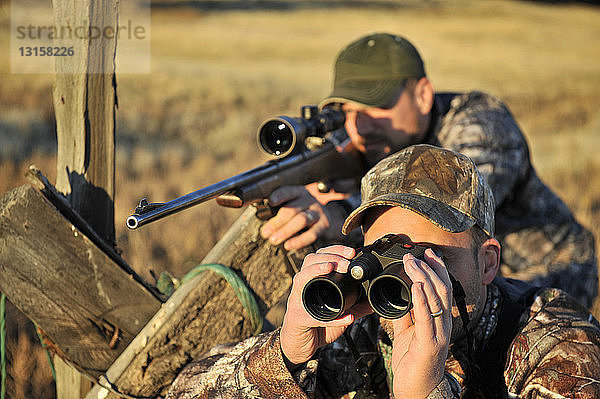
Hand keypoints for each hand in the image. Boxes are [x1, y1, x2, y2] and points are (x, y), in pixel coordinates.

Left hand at [260, 186, 346, 249]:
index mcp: (298, 193)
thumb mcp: (293, 205)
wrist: (328, 217)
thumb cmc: (303, 211)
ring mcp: (317, 212)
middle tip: (265, 233)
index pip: (288, 191)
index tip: (270, 201)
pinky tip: (289, 245)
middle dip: (277, 222)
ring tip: (274, 239)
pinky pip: (311, 234)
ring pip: (301, 220)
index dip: (279, 195)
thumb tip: (264, 224)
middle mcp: (309, 200)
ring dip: (286, 231)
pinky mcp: (324, 225)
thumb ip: (279, 211)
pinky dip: (299, 241)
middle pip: (292, 209)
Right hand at [280, 245, 371, 364]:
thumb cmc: (317, 325)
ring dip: (316, 270)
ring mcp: (297, 301)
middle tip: (347, 262)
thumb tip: (374, 300)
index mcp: (312, 280)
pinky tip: (346, 317)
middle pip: (309, 261)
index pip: (320, 256)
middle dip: (329, 257)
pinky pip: (312, 316)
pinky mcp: (297, 319)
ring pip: (301, 279)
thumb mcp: (339, 312)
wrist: (300, 345)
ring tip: (331, 268)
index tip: (352, 252)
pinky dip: (330, 318)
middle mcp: (302, 286)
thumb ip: (355, 306)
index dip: (335, 250)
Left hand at [389, 249, 452, 398]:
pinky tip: (415, 286)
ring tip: (412, 264)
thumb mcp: (407, 332)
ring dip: (423, 278)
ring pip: (436, 299)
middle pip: (441, 289)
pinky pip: (426, 318)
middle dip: (429, 268)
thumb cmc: (413, 362)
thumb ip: (406, 314)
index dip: (437, 269)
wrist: (416, 391)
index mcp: (439, 320)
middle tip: (413, 255)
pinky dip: (421, 300)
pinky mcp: (429, 344)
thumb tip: (400, 294)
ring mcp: (438, 334)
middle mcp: (443, 324)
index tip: (428, 252)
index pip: (442, 288)